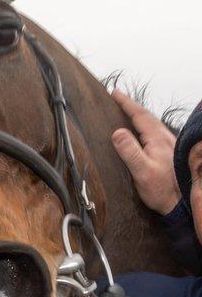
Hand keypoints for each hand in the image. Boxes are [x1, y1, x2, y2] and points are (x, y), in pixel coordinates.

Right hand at [110, 89, 179, 214]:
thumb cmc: (162, 190)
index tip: (115, 93)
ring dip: (139, 116)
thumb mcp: (142, 171)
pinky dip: (144, 127)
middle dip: (132, 106)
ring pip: (152, 124)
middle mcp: (165, 139)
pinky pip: (154, 133)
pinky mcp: (169, 153)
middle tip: (119, 98)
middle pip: (147, 117)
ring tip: (127, 112)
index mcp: (158, 139)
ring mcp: (169, 145)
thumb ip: (130, 151)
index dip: (127, 103)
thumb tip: (117, 132)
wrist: (181, 204)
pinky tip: (141, 132)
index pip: (140, 115)